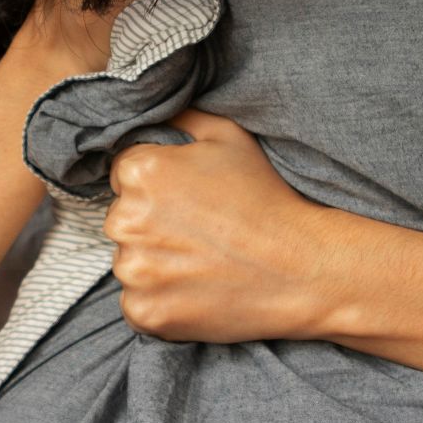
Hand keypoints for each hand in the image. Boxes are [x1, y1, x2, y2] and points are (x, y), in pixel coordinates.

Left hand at [102, 107, 347, 343]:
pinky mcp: (144, 312)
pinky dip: (160, 301)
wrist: (300, 267)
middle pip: (123, 219)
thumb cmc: (266, 198)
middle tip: (200, 232)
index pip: (123, 174)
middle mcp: (126, 220)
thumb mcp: (229, 136)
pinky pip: (137, 303)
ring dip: (155, 263)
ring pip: (130, 262)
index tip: (189, 201)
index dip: (158, 186)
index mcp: (140, 172)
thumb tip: (156, 110)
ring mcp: (134, 271)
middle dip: (152, 224)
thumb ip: (182, 116)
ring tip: (203, 261)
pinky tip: (196, 289)